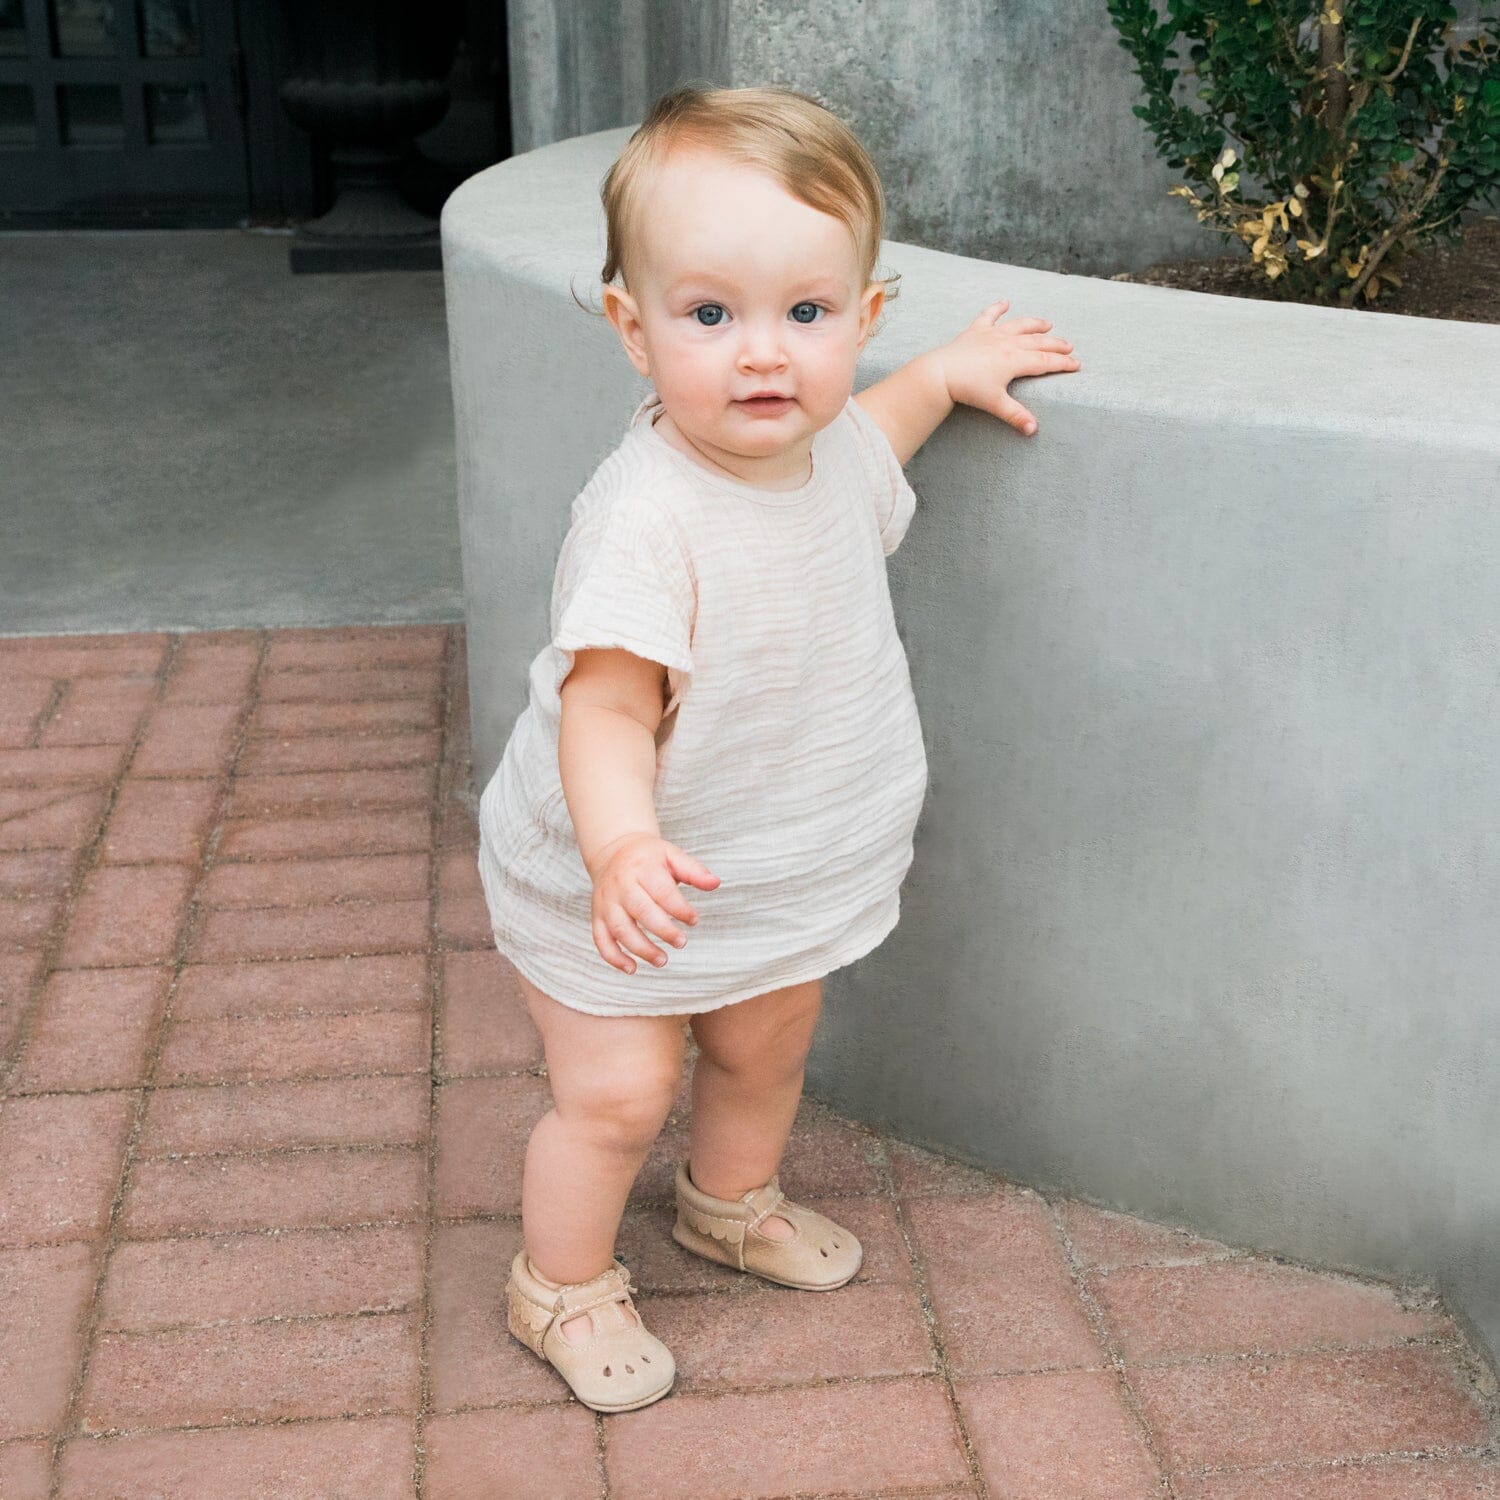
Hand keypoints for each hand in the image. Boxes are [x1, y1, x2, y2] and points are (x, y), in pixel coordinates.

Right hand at [588, 832, 719, 974]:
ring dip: (641, 949)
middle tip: (682, 943)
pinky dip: (614, 957)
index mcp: (641, 868)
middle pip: (641, 911)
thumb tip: (715, 883)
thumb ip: (694, 870)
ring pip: (621, 929)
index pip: (662, 891)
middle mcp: (621, 886)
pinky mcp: (597, 916)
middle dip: (663, 931)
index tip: (694, 920)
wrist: (613, 852)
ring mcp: (606, 902)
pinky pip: (601, 939)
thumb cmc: (648, 858)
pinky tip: (632, 968)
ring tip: (662, 960)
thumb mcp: (671, 855)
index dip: (680, 909)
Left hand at [935, 299, 1080, 436]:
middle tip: (1069, 346)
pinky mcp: (976, 330)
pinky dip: (997, 308)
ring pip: (1019, 325)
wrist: (941, 374)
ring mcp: (992, 334)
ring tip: (1048, 324)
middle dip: (1056, 345)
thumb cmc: (969, 390)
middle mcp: (1008, 343)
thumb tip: (1033, 430)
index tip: (1077, 365)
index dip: (1063, 363)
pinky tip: (1005, 302)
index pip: (1045, 361)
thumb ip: (1016, 415)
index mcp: (1015, 360)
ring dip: (1035, 324)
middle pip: (1038, 342)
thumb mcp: (995, 404)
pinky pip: (989, 315)